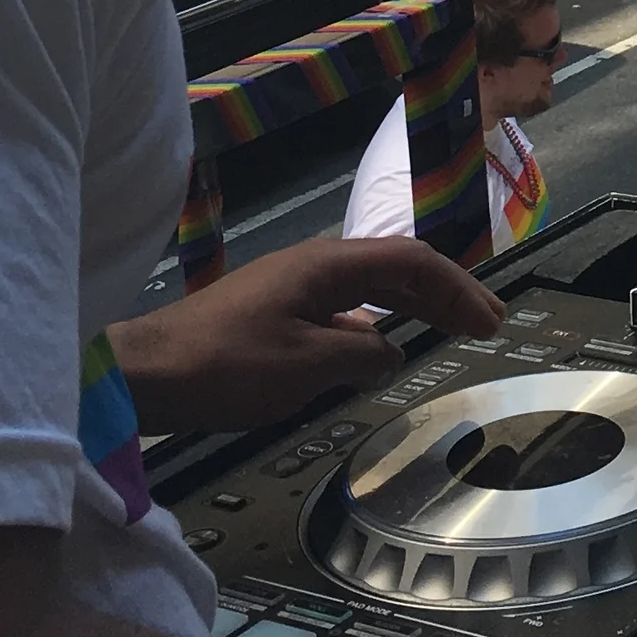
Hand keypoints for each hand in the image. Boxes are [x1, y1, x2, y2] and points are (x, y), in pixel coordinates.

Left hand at [111, 237, 502, 435]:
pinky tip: (382, 351)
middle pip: (395, 270)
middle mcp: (314, 267)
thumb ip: (361, 357)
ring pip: (369, 290)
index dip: (458, 289)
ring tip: (449, 330)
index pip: (412, 263)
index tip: (491, 322)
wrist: (145, 373)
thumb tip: (391, 353)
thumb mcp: (304, 367)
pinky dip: (377, 325)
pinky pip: (343, 311)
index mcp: (326, 266)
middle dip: (445, 293)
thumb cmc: (223, 365)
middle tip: (487, 323)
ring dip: (413, 308)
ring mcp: (292, 289)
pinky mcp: (275, 315)